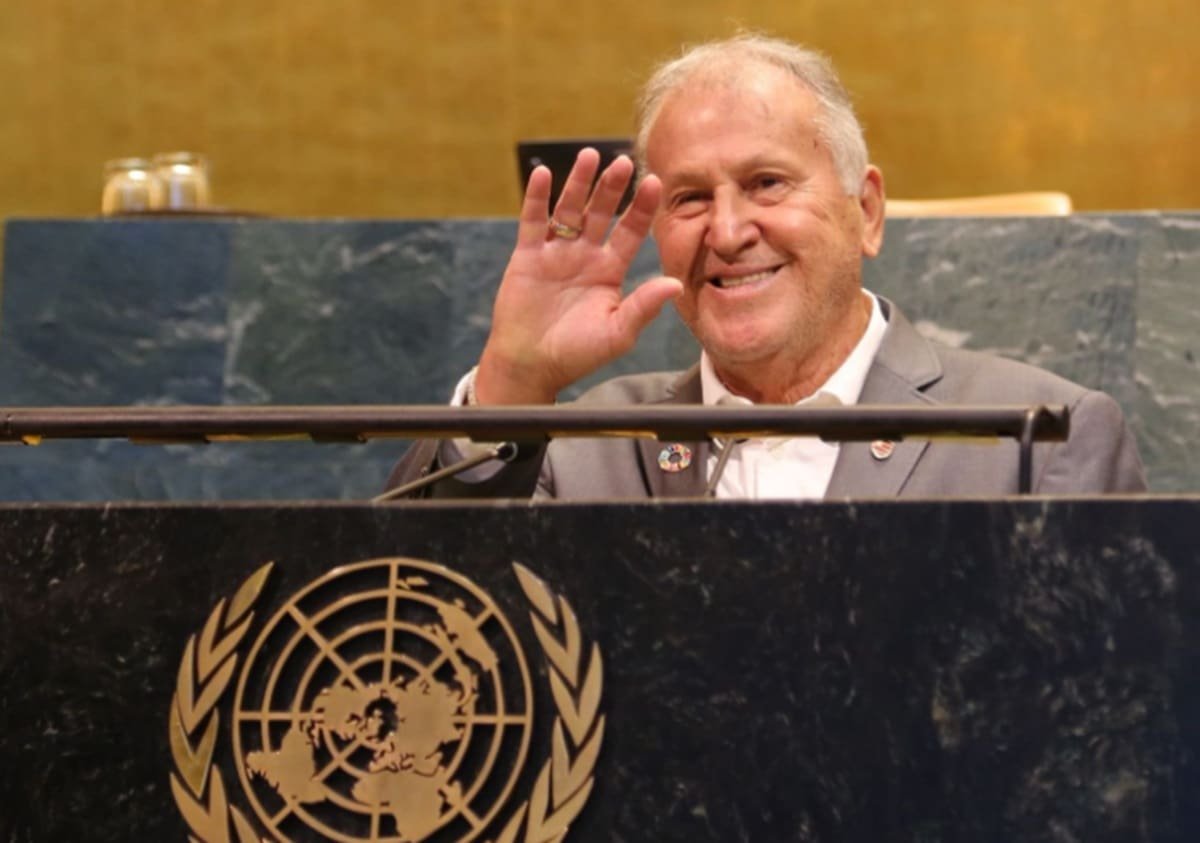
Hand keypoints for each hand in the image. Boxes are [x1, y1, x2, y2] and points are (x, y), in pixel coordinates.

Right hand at [474, 148, 682, 403]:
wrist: (531, 365)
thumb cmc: (577, 354)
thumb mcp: (617, 332)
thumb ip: (644, 307)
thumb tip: (675, 284)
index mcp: (610, 271)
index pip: (631, 231)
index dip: (642, 208)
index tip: (656, 183)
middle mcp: (585, 255)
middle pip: (601, 212)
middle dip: (612, 187)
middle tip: (625, 161)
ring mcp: (556, 253)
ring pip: (569, 210)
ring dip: (578, 183)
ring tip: (589, 156)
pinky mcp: (528, 256)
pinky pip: (532, 221)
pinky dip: (536, 198)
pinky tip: (542, 174)